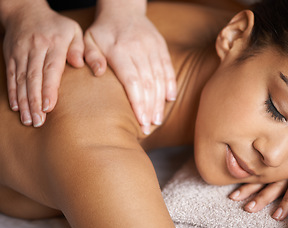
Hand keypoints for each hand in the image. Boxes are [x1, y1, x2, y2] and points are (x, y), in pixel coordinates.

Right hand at [2, 2, 83, 126]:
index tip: (48, 107)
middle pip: (34, 78)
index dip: (48, 89)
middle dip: (35, 101)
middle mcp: (35, 49)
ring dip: (24, 101)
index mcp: (54, 43)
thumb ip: (80, 48)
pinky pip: (11, 76)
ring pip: (21, 80)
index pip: (51, 69)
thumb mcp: (74, 31)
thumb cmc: (57, 26)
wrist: (26, 11)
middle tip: (38, 121)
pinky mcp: (11, 57)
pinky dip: (13, 93)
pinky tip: (16, 107)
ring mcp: (20, 53)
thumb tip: (78, 64)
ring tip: (28, 119)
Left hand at [84, 10, 175, 133]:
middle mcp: (139, 49)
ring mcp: (152, 48)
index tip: (140, 121)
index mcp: (120, 50)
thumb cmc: (103, 30)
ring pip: (159, 78)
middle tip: (149, 127)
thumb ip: (91, 56)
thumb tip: (97, 73)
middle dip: (149, 108)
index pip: (132, 81)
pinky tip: (170, 99)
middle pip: (148, 83)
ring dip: (160, 101)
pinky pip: (168, 68)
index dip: (138, 103)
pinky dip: (170, 84)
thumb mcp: (89, 39)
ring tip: (158, 119)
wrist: (123, 9)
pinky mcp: (161, 47)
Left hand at [229, 132, 287, 219]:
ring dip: (286, 201)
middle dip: (260, 196)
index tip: (234, 195)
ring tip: (276, 216)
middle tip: (247, 207)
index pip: (262, 177)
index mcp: (281, 164)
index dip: (249, 187)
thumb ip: (278, 166)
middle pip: (274, 183)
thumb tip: (256, 177)